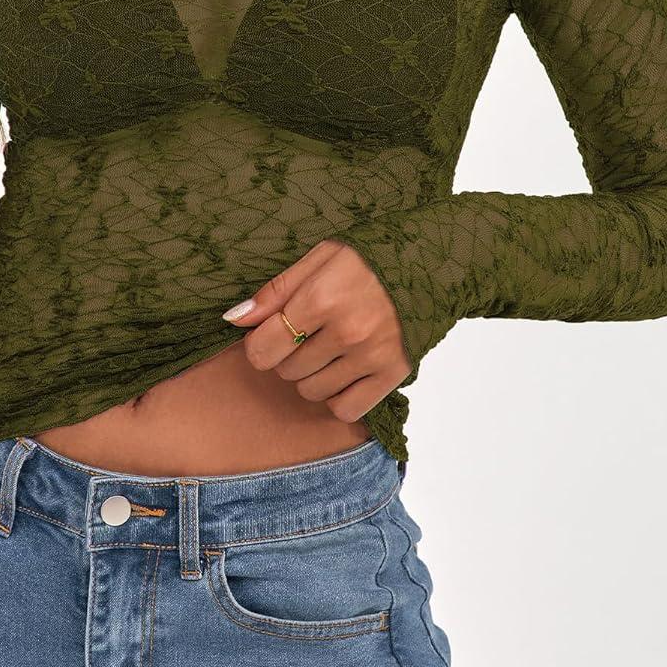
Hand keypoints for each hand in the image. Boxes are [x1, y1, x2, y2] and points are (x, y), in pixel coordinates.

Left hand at [221, 238, 412, 423]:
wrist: (431, 263)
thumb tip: (235, 320)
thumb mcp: (319, 257)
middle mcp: (347, 331)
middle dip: (289, 355)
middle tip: (309, 334)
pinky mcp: (393, 374)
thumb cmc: (370, 258)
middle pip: (286, 370)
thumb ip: (275, 291)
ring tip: (329, 350)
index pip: (264, 347)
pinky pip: (346, 409)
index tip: (271, 335)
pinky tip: (344, 373)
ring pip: (312, 392)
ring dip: (312, 376)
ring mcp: (372, 356)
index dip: (260, 344)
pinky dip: (338, 397)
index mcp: (322, 298)